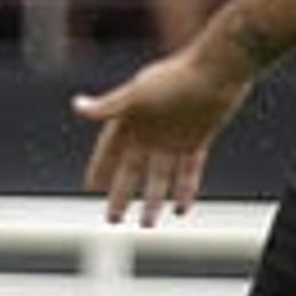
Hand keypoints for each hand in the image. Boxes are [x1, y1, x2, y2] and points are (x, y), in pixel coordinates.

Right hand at [69, 47, 250, 221]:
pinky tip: (180, 209)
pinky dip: (184, 190)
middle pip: (131, 170)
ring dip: (153, 200)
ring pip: (159, 177)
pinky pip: (187, 172)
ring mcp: (172, 138)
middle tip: (112, 220)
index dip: (99, 170)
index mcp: (130, 118)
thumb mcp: (137, 94)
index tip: (89, 189)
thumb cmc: (175, 77)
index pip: (108, 150)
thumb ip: (109, 106)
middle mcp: (149, 131)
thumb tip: (76, 106)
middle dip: (121, 194)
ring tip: (148, 224)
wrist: (218, 70)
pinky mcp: (196, 141)